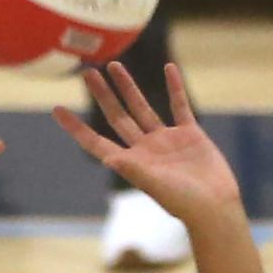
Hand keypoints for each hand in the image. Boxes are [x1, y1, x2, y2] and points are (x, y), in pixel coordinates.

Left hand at [52, 62, 239, 228]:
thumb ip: (133, 169)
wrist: (215, 207)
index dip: (76, 127)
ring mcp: (166, 141)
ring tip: (114, 65)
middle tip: (87, 72)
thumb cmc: (183, 202)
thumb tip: (107, 158)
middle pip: (117, 117)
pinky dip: (175, 87)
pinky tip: (169, 68)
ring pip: (143, 108)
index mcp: (131, 162)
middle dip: (102, 95)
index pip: (96, 142)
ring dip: (129, 87)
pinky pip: (179, 106)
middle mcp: (145, 149)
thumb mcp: (155, 185)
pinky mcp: (189, 135)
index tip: (56, 109)